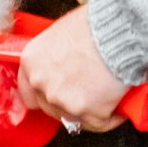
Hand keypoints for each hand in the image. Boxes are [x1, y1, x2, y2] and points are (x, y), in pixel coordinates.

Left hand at [15, 6, 134, 131]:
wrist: (119, 31)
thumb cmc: (96, 24)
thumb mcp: (63, 32)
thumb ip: (55, 54)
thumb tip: (65, 63)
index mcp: (32, 62)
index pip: (27, 91)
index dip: (45, 93)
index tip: (57, 92)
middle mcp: (42, 84)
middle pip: (50, 108)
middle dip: (68, 102)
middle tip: (87, 91)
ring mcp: (64, 101)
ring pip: (74, 118)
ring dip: (89, 111)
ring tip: (106, 97)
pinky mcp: (89, 113)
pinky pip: (100, 122)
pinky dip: (112, 116)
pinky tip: (120, 104)